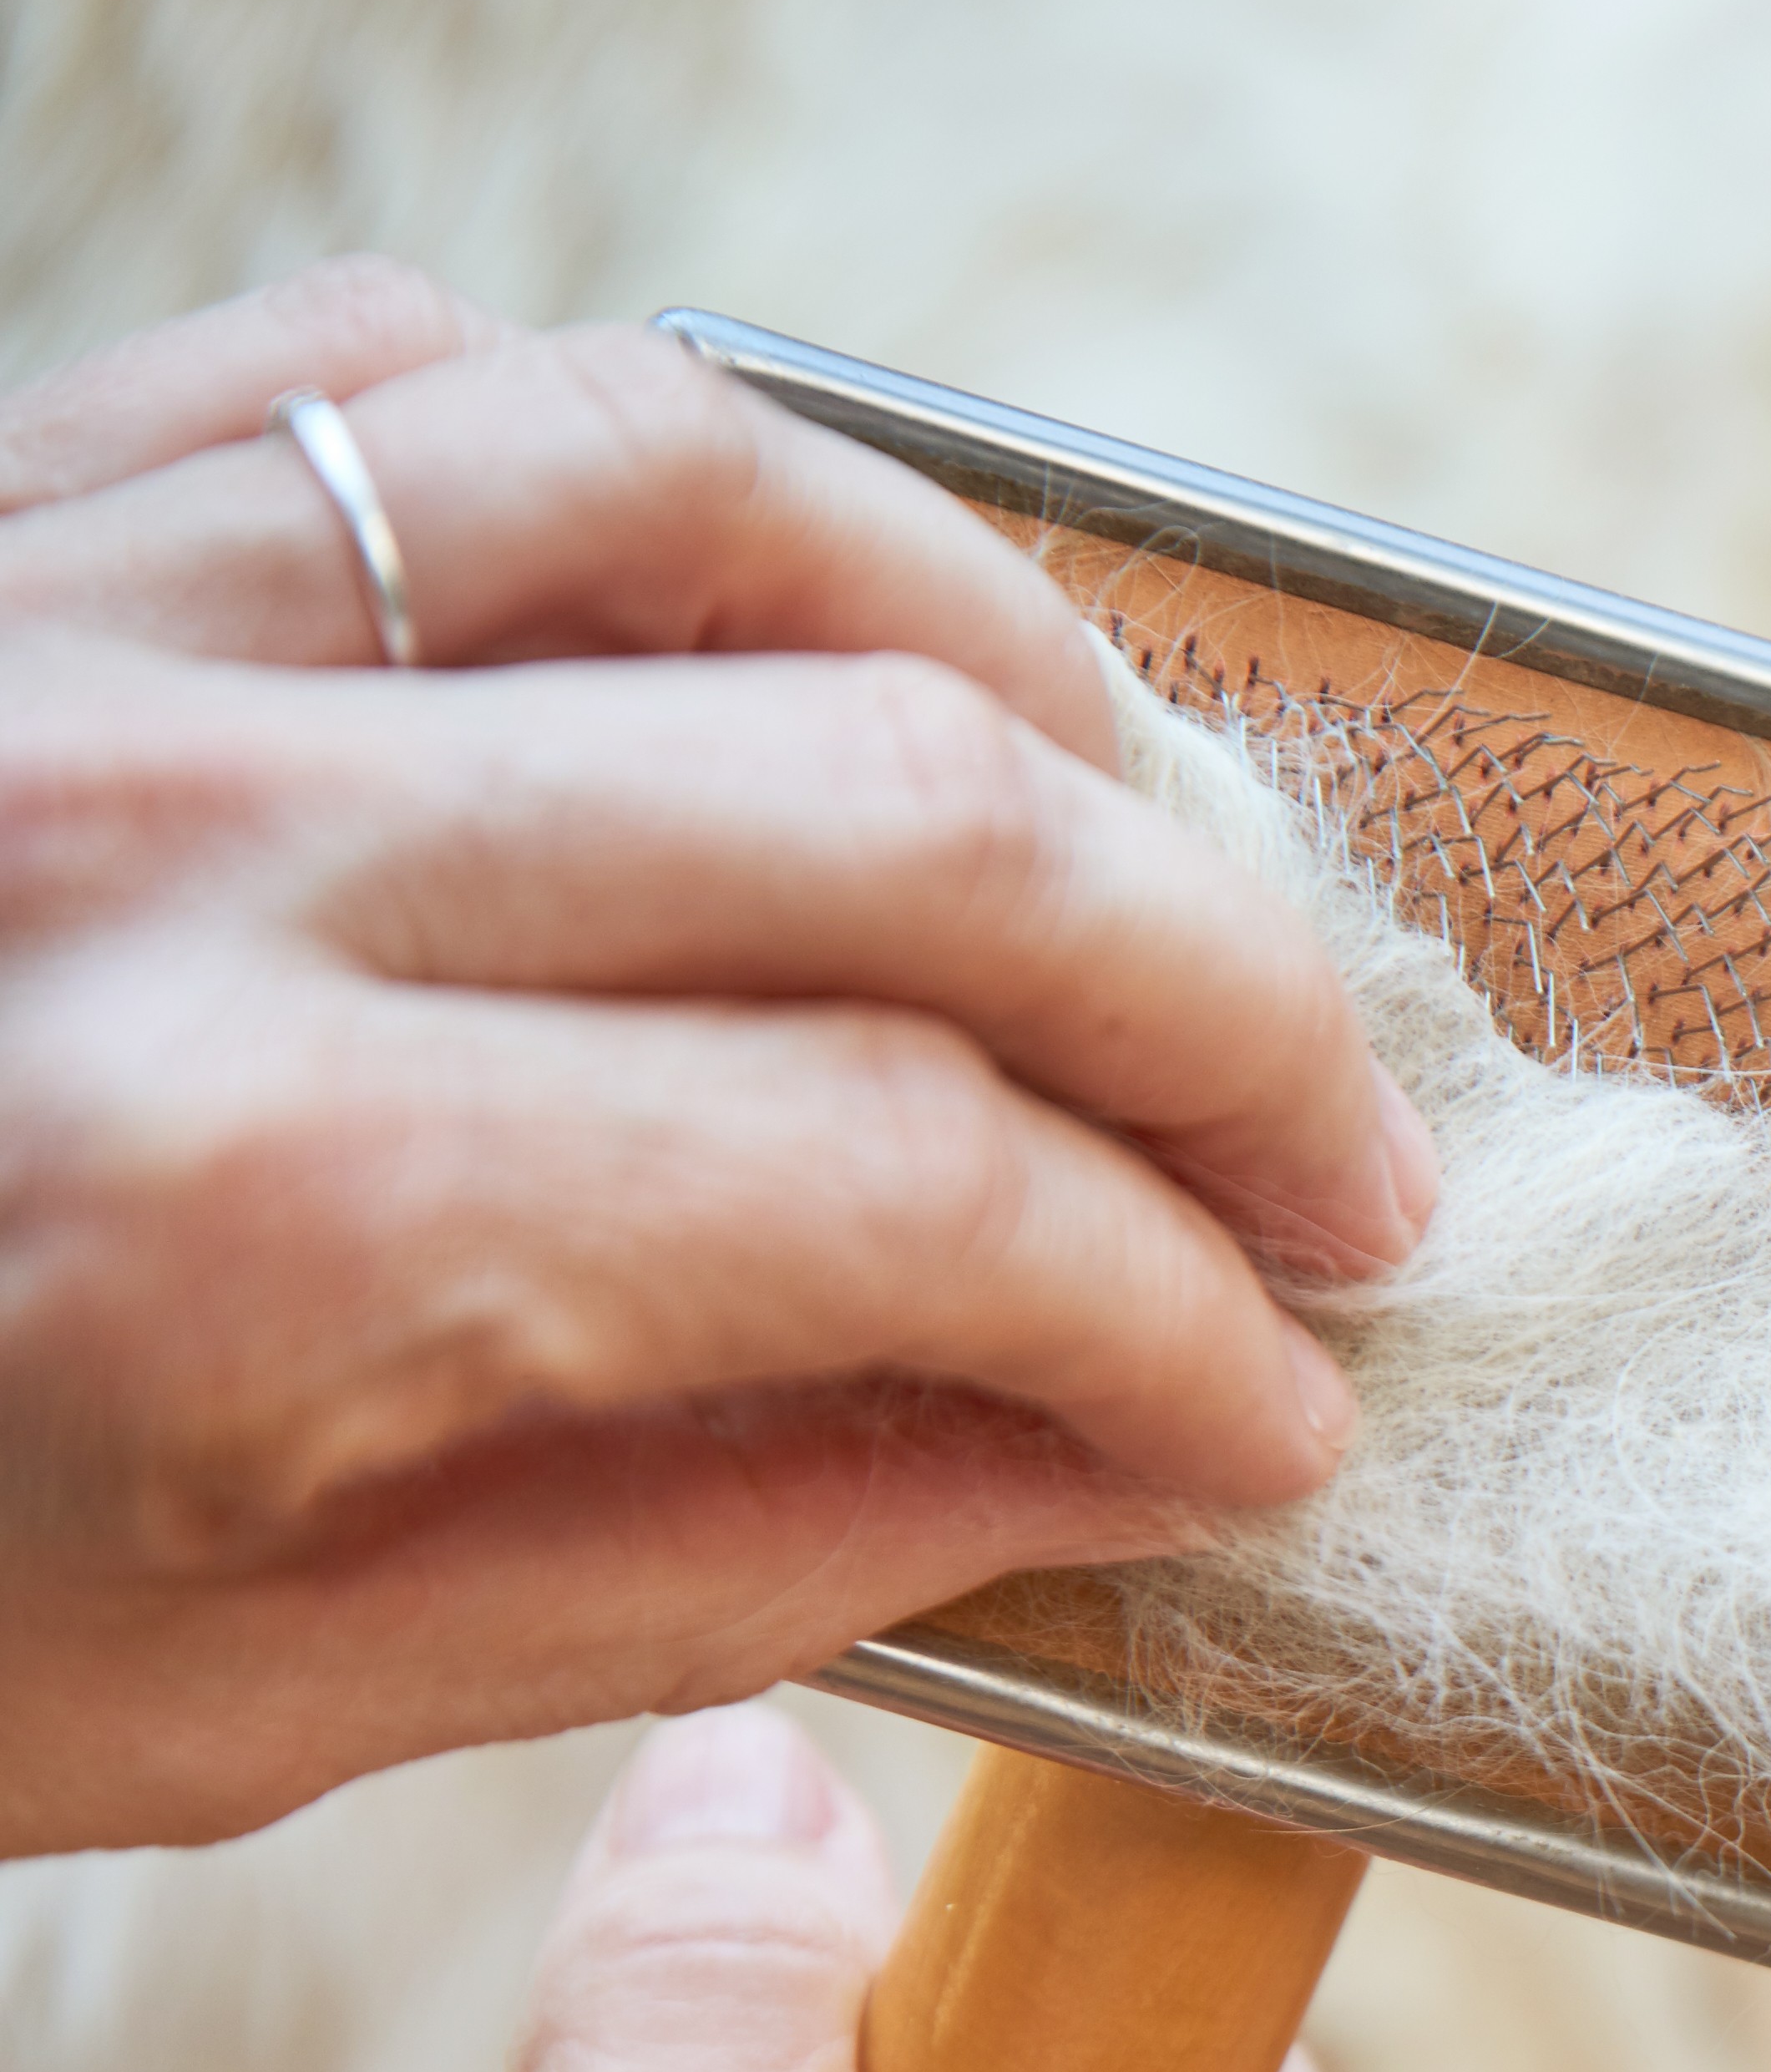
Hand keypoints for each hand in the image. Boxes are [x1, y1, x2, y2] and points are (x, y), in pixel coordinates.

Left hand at [0, 264, 1439, 1852]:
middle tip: (1338, 1177)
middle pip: (920, 824)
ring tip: (1149, 862)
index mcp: (255, 1208)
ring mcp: (93, 619)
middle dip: (1225, 1021)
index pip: (923, 1198)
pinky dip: (687, 481)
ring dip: (1031, 680)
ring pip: (729, 496)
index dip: (1184, 1323)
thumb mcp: (222, 1695)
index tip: (1282, 1419)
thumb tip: (1089, 1466)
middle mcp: (197, 852)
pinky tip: (803, 645)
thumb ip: (699, 1558)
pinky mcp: (16, 506)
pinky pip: (434, 376)